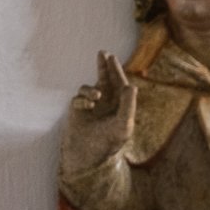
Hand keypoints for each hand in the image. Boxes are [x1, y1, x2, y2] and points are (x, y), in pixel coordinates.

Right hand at [62, 51, 137, 173]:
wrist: (89, 156)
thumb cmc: (110, 143)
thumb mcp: (123, 125)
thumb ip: (128, 105)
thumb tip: (132, 86)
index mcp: (120, 106)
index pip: (119, 85)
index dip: (116, 71)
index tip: (111, 58)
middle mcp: (107, 104)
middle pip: (105, 81)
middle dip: (104, 67)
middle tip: (103, 53)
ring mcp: (91, 107)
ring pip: (90, 87)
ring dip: (92, 88)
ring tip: (97, 95)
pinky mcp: (78, 111)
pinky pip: (79, 98)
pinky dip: (83, 98)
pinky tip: (88, 106)